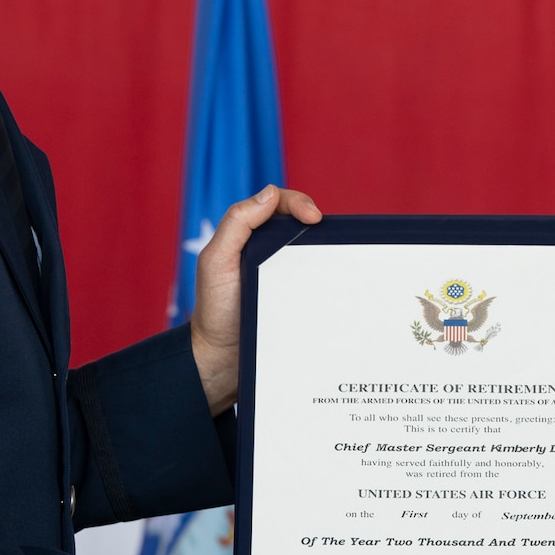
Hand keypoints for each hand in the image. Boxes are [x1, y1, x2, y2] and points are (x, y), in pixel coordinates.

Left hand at [190, 185, 322, 413]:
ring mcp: (283, 275)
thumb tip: (270, 192)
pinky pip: (317, 280)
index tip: (315, 218)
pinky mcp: (296, 298)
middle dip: (316, 219)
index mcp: (248, 237)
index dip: (299, 203)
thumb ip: (237, 224)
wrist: (222, 362)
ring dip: (326, 247)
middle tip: (329, 230)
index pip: (278, 205)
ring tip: (339, 252)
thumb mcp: (217, 262)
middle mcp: (267, 252)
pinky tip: (340, 280)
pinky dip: (329, 275)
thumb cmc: (215, 312)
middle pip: (298, 223)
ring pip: (311, 250)